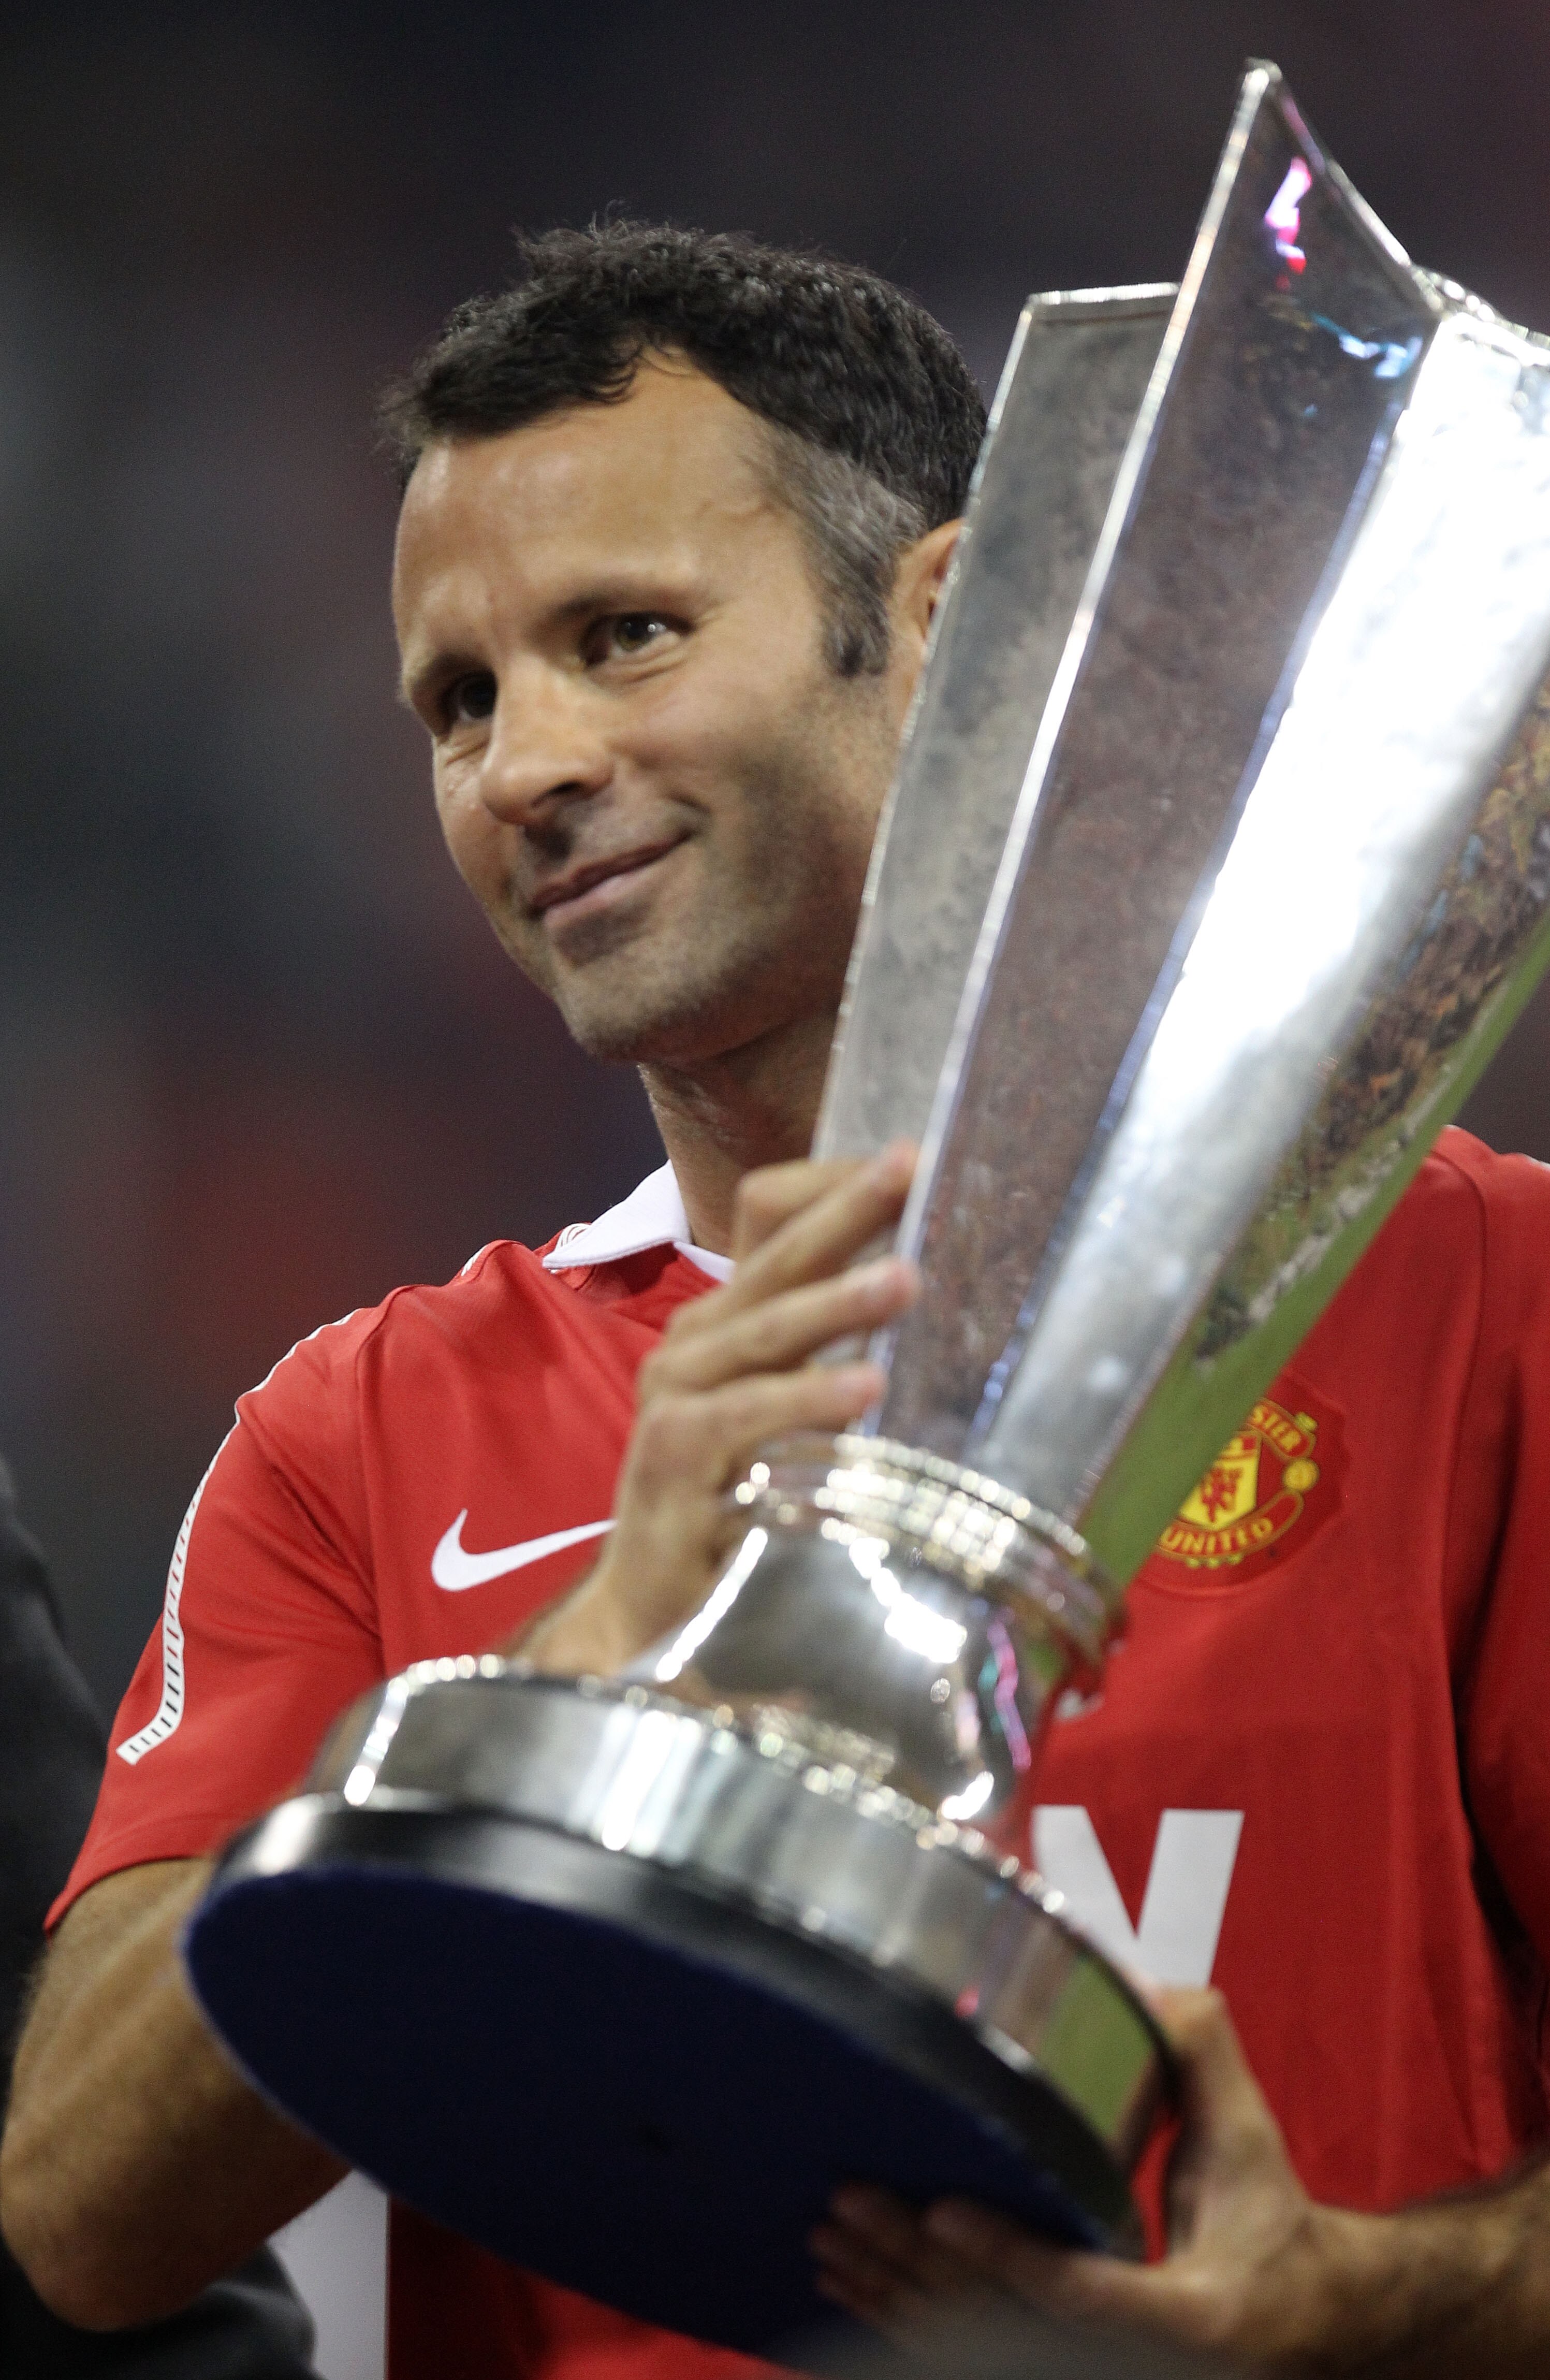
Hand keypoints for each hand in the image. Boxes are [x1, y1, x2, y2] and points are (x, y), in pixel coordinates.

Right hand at [519, 1143, 918, 1676]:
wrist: (654, 1601)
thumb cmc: (741, 1499)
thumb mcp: (796, 1414)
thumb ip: (844, 1356)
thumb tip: (944, 1303)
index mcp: (726, 1320)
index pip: (770, 1218)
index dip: (835, 1185)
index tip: (912, 1156)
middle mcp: (695, 1343)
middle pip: (773, 1256)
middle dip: (846, 1212)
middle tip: (911, 1172)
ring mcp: (675, 1395)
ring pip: (761, 1329)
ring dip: (836, 1302)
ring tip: (907, 1279)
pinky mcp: (670, 1455)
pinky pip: (742, 1414)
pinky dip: (803, 1398)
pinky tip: (865, 1390)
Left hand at [812, 1986, 1508, 2374]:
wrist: (1296, 2312)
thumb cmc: (1267, 2215)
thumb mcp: (1248, 2137)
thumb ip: (1199, 2057)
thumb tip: (1138, 1983)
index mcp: (1189, 2313)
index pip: (1085, 2292)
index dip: (1010, 2258)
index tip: (941, 2209)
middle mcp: (1132, 2359)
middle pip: (1003, 2325)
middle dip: (917, 2266)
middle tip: (847, 2201)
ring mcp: (1091, 2367)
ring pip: (973, 2347)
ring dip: (892, 2293)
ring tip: (828, 2232)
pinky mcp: (1059, 2363)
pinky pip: (969, 2352)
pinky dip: (903, 2319)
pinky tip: (849, 2280)